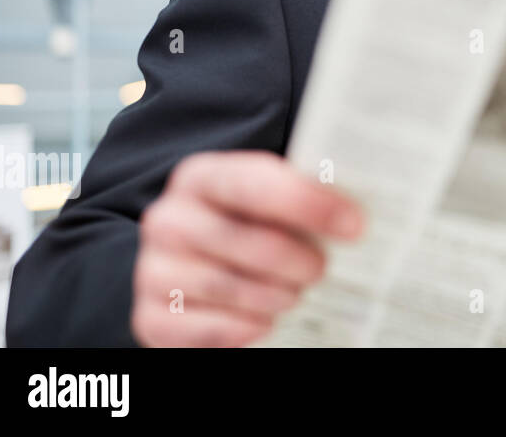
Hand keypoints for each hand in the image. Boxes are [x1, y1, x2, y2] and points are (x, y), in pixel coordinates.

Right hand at [131, 150, 363, 346]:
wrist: (185, 267)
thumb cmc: (244, 227)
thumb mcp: (266, 201)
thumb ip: (301, 195)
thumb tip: (356, 209)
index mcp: (201, 177)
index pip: (254, 183)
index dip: (307, 203)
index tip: (354, 225)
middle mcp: (168, 219)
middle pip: (244, 241)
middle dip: (296, 259)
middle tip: (323, 269)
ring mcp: (152, 269)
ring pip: (229, 287)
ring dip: (276, 295)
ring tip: (295, 292)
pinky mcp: (150, 317)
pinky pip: (209, 329)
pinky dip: (247, 327)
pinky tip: (266, 318)